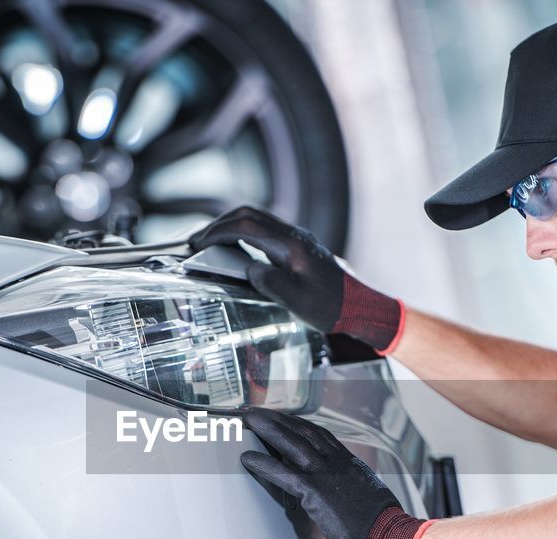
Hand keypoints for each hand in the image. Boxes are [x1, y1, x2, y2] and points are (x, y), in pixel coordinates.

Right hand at [189, 206, 404, 352]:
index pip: (247, 226)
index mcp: (292, 245)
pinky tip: (235, 247)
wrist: (358, 306)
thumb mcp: (298, 302)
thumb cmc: (332, 307)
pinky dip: (244, 233)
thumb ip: (271, 283)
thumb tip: (250, 269)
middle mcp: (294, 235)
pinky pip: (264, 229)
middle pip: (249, 214)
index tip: (199, 242)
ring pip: (257, 219)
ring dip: (231, 226)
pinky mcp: (297, 246)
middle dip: (219, 223)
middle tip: (198, 240)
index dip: (218, 231)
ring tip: (211, 242)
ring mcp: (296, 238)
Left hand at [240, 408, 432, 538]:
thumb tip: (341, 488)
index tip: (284, 416)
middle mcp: (336, 462)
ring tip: (249, 422)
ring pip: (291, 443)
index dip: (298, 423)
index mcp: (348, 462)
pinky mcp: (315, 492)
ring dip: (267, 429)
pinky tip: (248, 458)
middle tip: (258, 412)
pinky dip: (264, 464)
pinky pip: (284, 474)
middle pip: (302, 431)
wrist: (389, 536)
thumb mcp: (367, 492)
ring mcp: (325, 475)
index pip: (319, 434)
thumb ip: (350, 484)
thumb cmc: (381, 522)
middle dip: (277, 419)